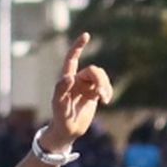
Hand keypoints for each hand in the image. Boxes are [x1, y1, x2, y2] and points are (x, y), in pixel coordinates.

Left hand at [42, 33, 112, 151]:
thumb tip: (69, 77)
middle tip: (101, 94)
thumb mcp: (59, 106)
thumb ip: (61, 90)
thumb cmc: (60, 118)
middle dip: (99, 79)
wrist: (68, 131)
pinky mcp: (94, 94)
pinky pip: (105, 86)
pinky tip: (107, 101)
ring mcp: (86, 87)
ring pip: (101, 77)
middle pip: (93, 70)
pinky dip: (108, 91)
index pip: (72, 59)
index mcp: (66, 80)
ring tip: (105, 99)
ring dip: (105, 85)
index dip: (78, 47)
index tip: (86, 35)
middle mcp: (76, 81)